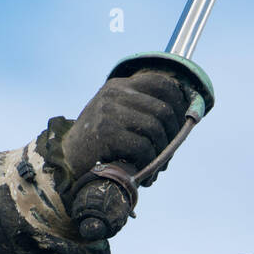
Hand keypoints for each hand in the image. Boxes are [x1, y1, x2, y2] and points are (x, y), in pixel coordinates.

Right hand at [62, 68, 191, 186]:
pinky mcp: (107, 132)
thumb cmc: (101, 143)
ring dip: (163, 152)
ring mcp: (110, 111)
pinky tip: (145, 170)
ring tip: (158, 166)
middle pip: (164, 109)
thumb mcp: (119, 117)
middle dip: (173, 134)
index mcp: (121, 86)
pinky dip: (149, 162)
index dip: (179, 103)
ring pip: (156, 128)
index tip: (182, 121)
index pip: (162, 83)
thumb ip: (144, 112)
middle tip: (170, 152)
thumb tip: (186, 121)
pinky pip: (143, 147)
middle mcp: (116, 94)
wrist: (67, 159)